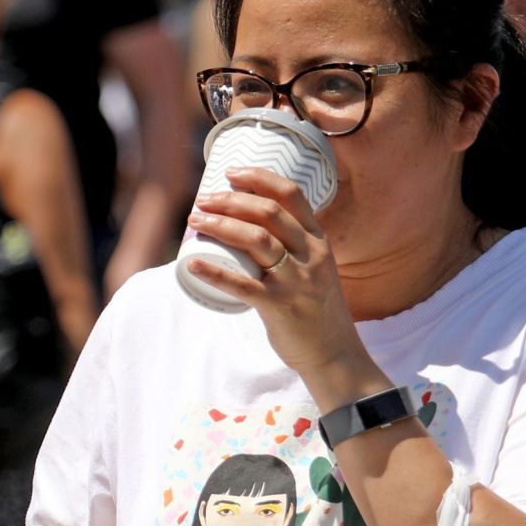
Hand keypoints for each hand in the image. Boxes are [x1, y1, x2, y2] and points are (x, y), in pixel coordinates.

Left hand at [183, 168, 371, 398]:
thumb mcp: (315, 269)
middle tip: (203, 200)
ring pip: (256, 241)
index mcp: (317, 241)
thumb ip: (293, 248)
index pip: (292, 195)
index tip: (231, 172)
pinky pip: (242, 285)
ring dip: (220, 225)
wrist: (334, 353)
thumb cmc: (315, 309)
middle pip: (269, 213)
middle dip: (231, 200)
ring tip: (195, 220)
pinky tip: (191, 265)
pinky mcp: (280, 307)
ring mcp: (296, 281)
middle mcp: (310, 255)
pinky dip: (214, 272)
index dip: (260, 177)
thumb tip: (251, 227)